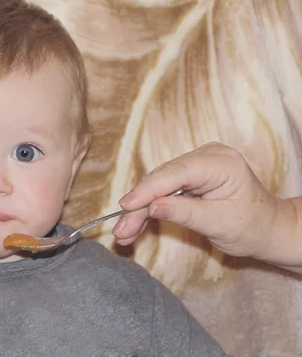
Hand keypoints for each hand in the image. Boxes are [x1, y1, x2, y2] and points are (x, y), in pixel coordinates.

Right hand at [112, 142, 280, 259]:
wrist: (266, 229)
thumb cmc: (251, 227)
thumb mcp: (218, 224)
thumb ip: (184, 212)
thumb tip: (152, 207)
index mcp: (221, 163)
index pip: (176, 172)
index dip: (147, 189)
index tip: (126, 206)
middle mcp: (207, 156)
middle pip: (162, 179)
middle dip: (139, 205)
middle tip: (121, 229)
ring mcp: (197, 163)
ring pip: (158, 185)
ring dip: (140, 209)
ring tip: (123, 232)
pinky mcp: (189, 174)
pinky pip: (163, 188)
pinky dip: (149, 207)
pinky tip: (134, 223)